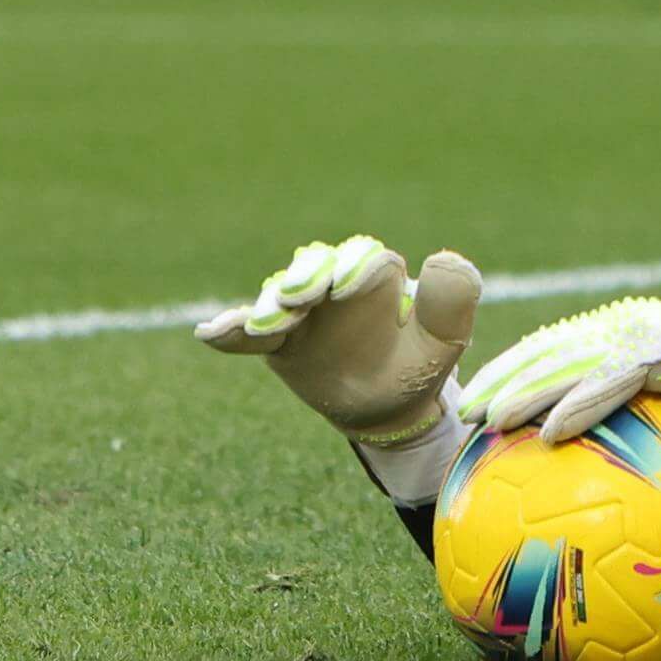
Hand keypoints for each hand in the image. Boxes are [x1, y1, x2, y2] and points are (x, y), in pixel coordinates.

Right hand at [196, 235, 481, 444]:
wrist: (387, 404)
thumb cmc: (420, 364)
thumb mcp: (445, 339)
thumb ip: (452, 301)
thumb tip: (441, 256)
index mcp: (375, 276)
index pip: (362, 259)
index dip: (352, 269)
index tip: (343, 289)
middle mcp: (333, 284)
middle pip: (313, 269)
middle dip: (303, 280)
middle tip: (295, 299)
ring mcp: (300, 311)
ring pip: (279, 298)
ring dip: (268, 308)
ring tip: (260, 326)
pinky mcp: (275, 340)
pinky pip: (246, 334)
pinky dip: (228, 332)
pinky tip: (208, 334)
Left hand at [454, 284, 660, 444]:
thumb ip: (651, 402)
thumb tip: (630, 441)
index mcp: (621, 334)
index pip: (555, 348)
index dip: (516, 370)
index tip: (486, 397)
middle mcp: (619, 330)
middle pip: (546, 354)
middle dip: (502, 381)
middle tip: (466, 413)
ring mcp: (636, 341)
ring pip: (565, 369)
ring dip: (524, 397)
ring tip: (489, 422)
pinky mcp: (658, 357)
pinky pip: (607, 388)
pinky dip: (575, 410)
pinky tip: (549, 435)